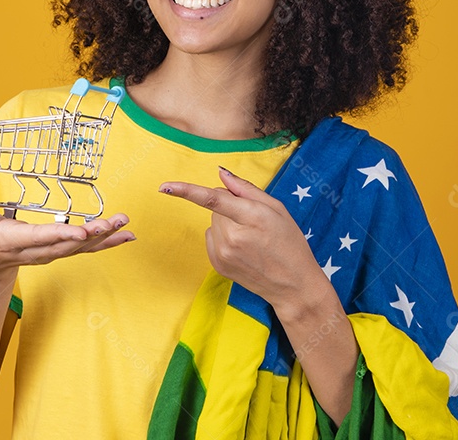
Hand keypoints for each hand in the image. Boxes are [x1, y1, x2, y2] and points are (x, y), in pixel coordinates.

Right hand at [0, 189, 134, 278]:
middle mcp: (37, 250)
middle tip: (112, 223)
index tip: (82, 231)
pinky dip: (108, 242)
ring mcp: (51, 253)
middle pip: (68, 244)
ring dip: (105, 237)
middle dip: (92, 234)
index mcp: (15, 241)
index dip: (62, 234)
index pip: (42, 237)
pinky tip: (126, 235)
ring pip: (82, 247)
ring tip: (125, 225)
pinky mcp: (61, 250)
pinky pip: (86, 248)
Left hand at [159, 167, 321, 311]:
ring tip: (250, 237)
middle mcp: (232, 237)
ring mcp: (223, 254)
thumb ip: (246, 188)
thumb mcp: (276, 208)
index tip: (165, 186)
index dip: (187, 190)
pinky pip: (211, 237)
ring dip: (226, 222)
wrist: (293, 284)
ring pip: (212, 222)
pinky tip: (242, 248)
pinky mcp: (217, 265)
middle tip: (253, 220)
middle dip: (230, 206)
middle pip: (215, 205)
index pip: (212, 199)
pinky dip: (223, 237)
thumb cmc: (289, 242)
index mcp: (251, 217)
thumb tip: (220, 173)